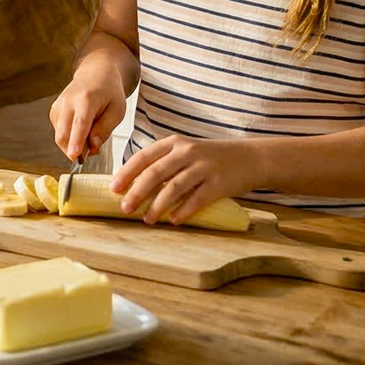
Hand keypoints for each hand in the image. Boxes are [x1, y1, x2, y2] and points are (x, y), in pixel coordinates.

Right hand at [49, 65, 127, 162]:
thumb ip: (105, 129)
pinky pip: (59, 133)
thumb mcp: (117, 110)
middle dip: (74, 151)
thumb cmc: (109, 92)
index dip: (77, 141)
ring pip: (60, 136)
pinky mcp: (54, 111)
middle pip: (64, 133)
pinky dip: (70, 138)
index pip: (80, 123)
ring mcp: (58, 106)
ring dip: (73, 145)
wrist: (95, 74)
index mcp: (86, 98)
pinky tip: (82, 130)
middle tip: (93, 152)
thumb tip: (92, 147)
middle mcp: (68, 101)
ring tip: (91, 135)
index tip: (74, 155)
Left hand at [110, 135, 261, 224]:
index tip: (114, 189)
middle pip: (155, 173)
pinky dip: (183, 211)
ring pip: (174, 187)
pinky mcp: (219, 183)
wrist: (250, 158)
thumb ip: (164, 164)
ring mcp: (204, 167)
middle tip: (124, 208)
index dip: (127, 173)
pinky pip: (197, 199)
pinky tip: (174, 220)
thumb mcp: (186, 152)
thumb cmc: (211, 158)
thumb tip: (134, 185)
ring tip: (147, 219)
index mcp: (174, 143)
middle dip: (137, 192)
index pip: (144, 157)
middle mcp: (187, 152)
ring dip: (158, 206)